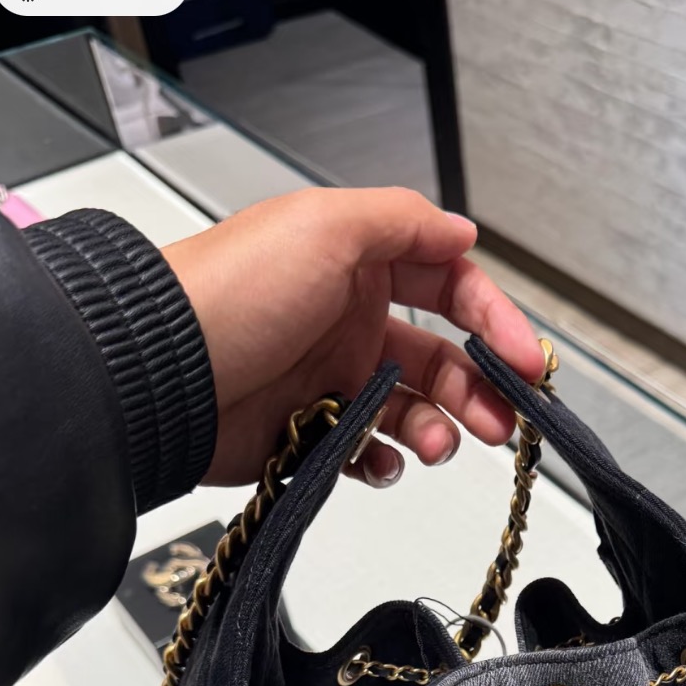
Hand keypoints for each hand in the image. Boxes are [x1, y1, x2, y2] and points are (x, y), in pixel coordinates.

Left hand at [161, 186, 546, 487]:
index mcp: (357, 264)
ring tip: (436, 445)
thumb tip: (459, 230)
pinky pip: (366, 454)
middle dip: (477, 391)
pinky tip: (382, 462)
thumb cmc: (232, 293)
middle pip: (441, 360)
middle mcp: (347, 319)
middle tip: (497, 422)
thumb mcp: (326, 226)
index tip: (524, 359)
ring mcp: (329, 378)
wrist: (161, 372)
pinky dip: (385, 463)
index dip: (494, 322)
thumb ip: (403, 222)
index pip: (450, 288)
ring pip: (411, 411)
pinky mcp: (307, 431)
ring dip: (437, 431)